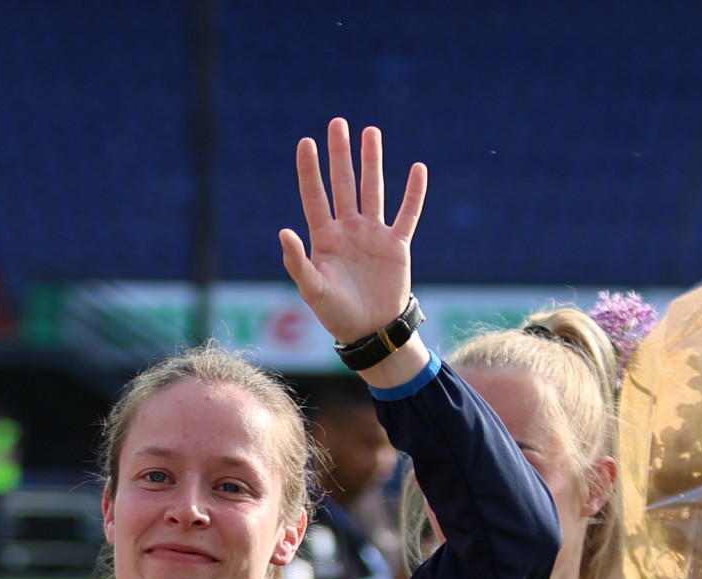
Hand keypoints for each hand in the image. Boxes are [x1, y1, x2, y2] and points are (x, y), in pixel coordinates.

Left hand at [278, 121, 425, 360]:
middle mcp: (348, 229)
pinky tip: (417, 169)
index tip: (306, 142)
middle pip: (343, 183)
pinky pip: (407, 214)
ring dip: (372, 161)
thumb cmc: (337, 314)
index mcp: (325, 237)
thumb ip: (297, 261)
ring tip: (371, 132)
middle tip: (338, 124)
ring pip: (373, 189)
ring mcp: (373, 235)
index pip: (315, 195)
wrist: (371, 332)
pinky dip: (413, 193)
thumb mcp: (312, 290)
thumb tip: (283, 231)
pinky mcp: (397, 245)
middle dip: (340, 154)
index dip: (310, 169)